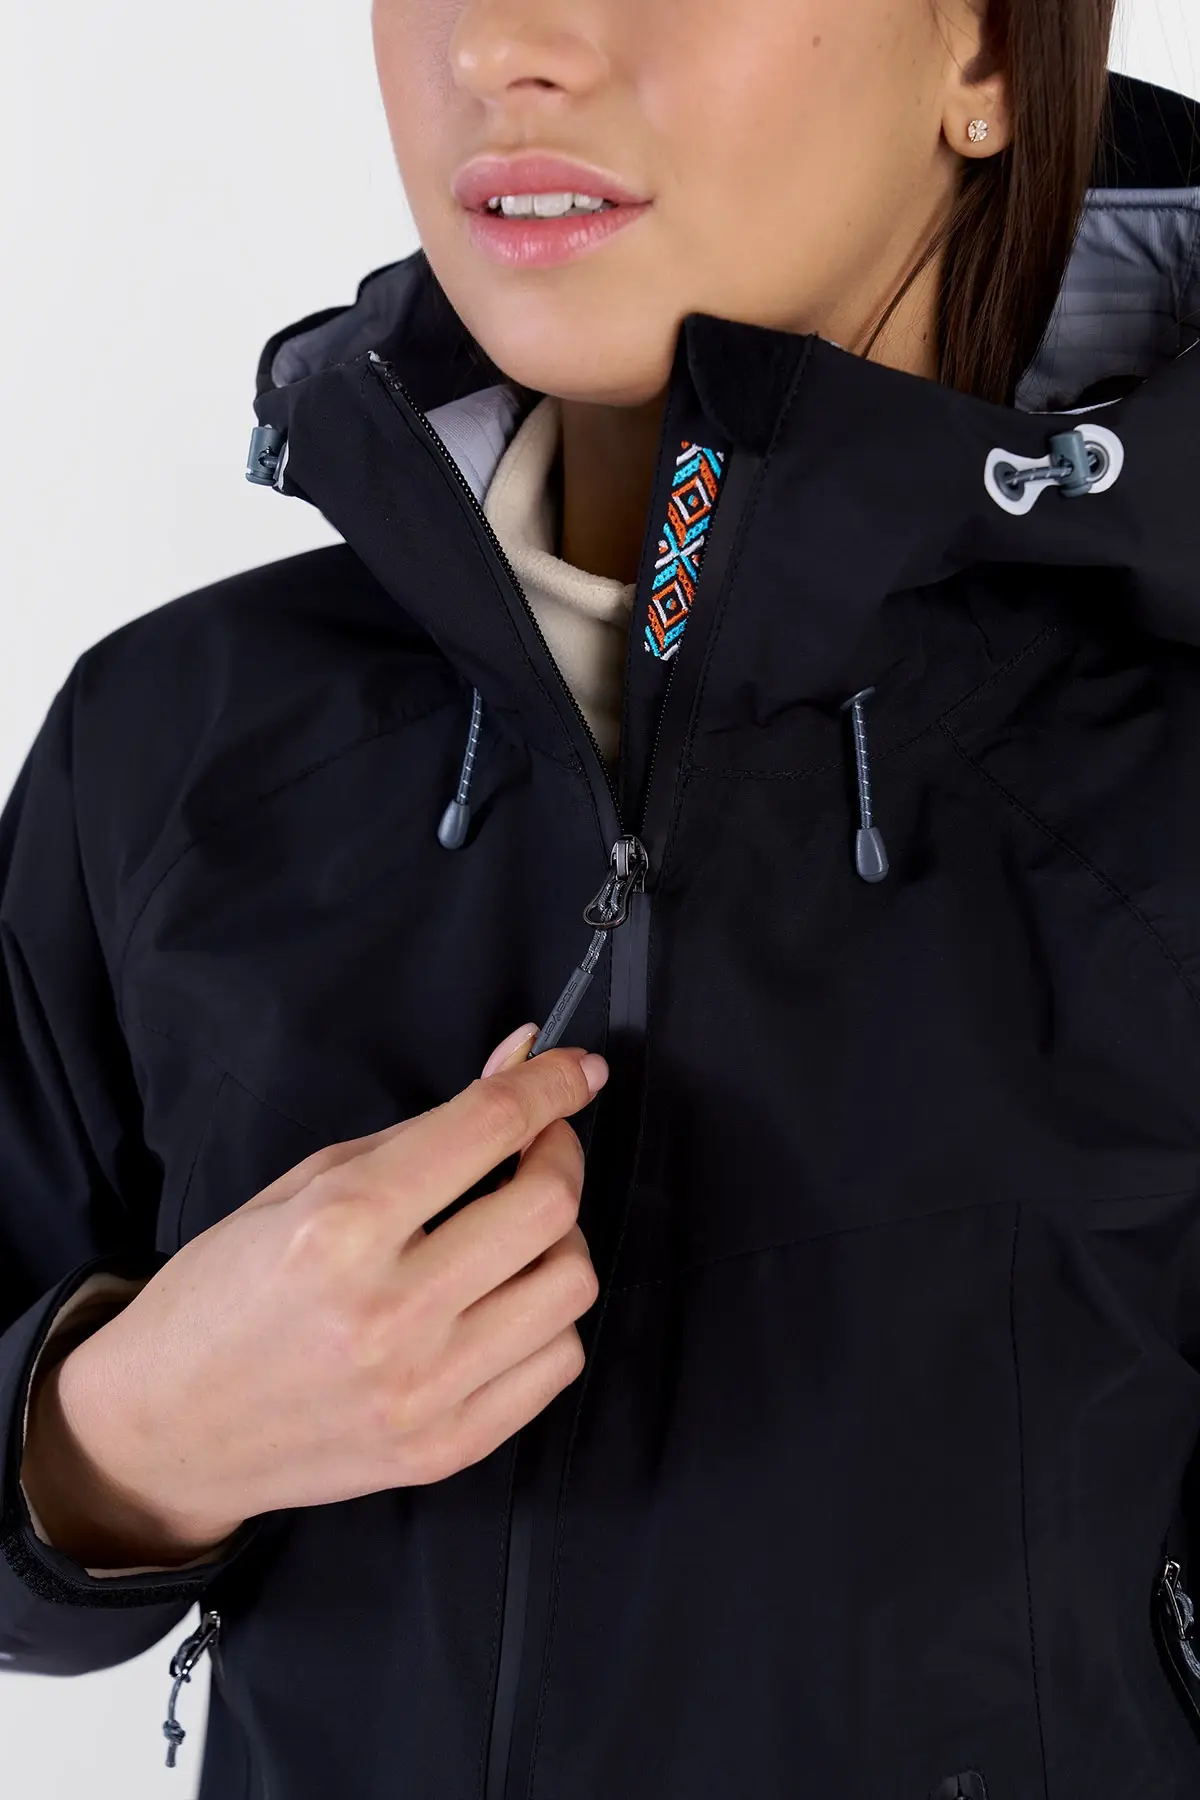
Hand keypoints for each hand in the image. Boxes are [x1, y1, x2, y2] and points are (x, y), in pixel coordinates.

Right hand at [20, 1033, 606, 1567]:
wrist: (164, 1431)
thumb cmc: (224, 1294)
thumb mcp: (302, 1185)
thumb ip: (422, 1129)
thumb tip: (520, 1061)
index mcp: (340, 1227)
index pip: (489, 1128)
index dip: (550, 1084)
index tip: (577, 1069)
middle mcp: (388, 1312)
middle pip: (549, 1206)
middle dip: (559, 1155)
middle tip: (536, 1148)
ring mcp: (423, 1391)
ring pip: (572, 1286)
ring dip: (558, 1242)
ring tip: (510, 1235)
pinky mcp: (445, 1449)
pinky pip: (558, 1364)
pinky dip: (547, 1319)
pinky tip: (502, 1304)